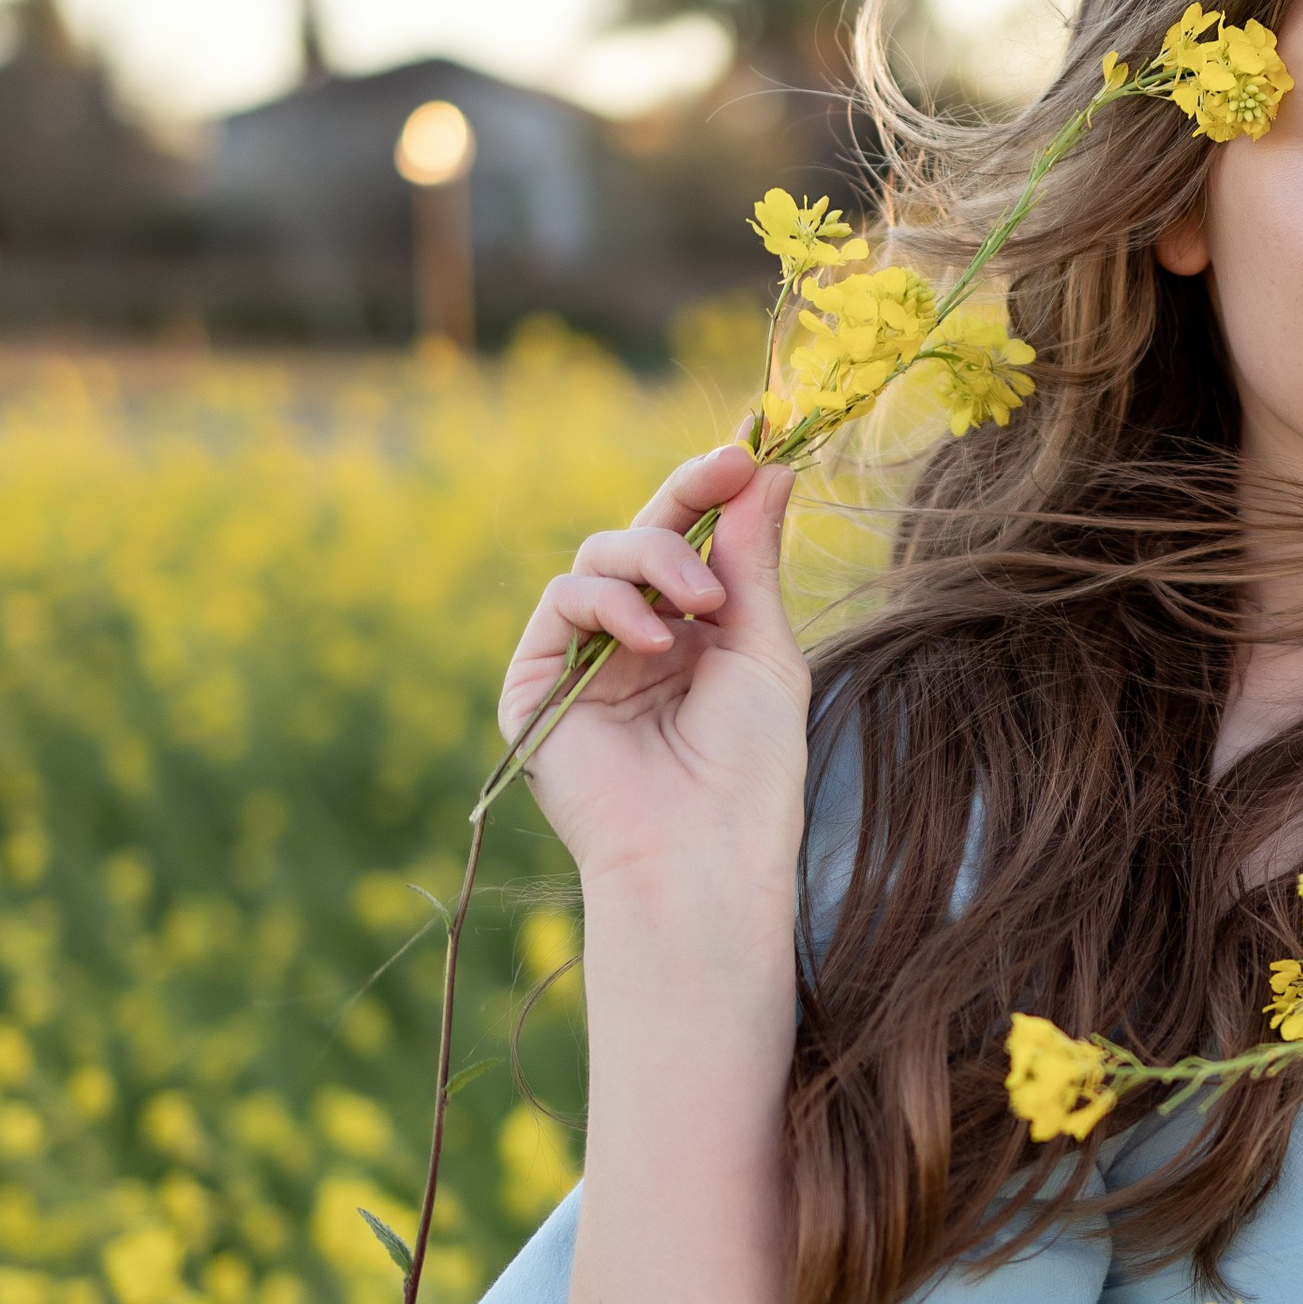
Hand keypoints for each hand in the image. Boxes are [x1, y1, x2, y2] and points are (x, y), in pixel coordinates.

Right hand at [496, 444, 809, 895]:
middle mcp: (632, 639)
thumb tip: (767, 469)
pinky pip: (560, 602)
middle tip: (726, 474)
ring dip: (655, 561)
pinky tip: (653, 640)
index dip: (708, 490)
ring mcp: (581, 660)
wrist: (706, 849)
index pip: (688, 541)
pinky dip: (608, 603)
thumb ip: (751, 558)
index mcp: (691, 632)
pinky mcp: (535, 684)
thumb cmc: (750, 767)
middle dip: (683, 498)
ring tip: (701, 608)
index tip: (745, 453)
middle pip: (638, 534)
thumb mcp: (763, 647)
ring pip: (598, 557)